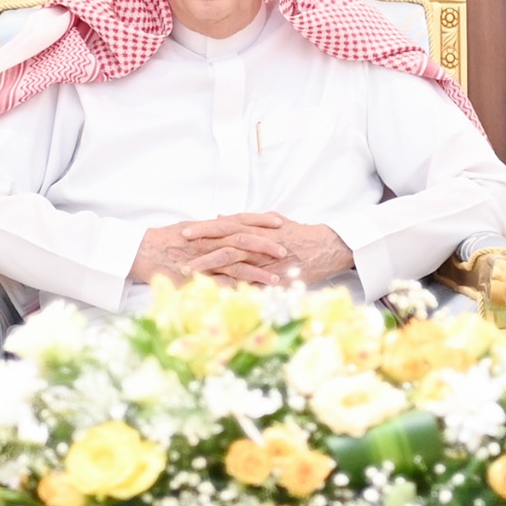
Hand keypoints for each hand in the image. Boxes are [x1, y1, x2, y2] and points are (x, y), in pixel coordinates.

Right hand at [131, 213, 290, 285]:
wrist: (141, 251)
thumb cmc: (163, 239)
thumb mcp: (189, 228)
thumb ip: (208, 228)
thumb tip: (222, 223)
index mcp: (208, 228)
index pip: (239, 221)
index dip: (259, 221)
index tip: (278, 222)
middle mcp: (209, 241)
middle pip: (242, 240)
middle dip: (265, 244)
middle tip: (285, 249)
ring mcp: (204, 260)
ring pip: (236, 263)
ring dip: (258, 270)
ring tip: (277, 277)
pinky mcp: (197, 277)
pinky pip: (221, 283)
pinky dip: (238, 288)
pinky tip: (252, 295)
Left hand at [150, 213, 354, 287]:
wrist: (326, 247)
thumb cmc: (299, 234)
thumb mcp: (272, 221)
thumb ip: (246, 219)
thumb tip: (220, 216)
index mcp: (256, 227)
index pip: (225, 226)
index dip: (205, 228)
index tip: (185, 232)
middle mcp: (258, 239)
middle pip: (224, 239)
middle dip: (201, 244)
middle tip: (179, 248)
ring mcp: (265, 257)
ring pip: (233, 258)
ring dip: (209, 264)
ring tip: (190, 271)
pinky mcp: (273, 273)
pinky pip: (250, 279)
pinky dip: (233, 283)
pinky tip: (215, 289)